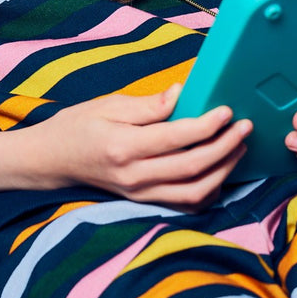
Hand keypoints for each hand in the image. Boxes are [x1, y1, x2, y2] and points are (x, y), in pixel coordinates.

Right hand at [0, 85, 250, 211]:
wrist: (52, 161)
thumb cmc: (77, 127)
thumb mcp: (108, 105)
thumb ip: (148, 105)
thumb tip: (183, 93)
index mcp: (122, 147)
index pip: (175, 138)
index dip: (206, 125)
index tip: (227, 110)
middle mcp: (134, 176)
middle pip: (192, 168)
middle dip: (225, 147)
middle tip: (244, 127)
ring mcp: (140, 194)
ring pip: (194, 192)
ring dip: (223, 170)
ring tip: (239, 147)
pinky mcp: (144, 201)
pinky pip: (185, 204)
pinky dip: (208, 190)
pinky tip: (221, 169)